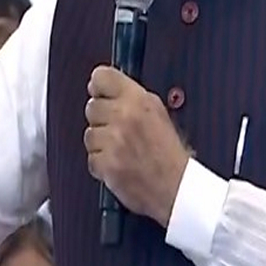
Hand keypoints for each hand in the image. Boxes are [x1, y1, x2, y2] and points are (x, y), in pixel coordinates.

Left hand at [82, 66, 188, 227]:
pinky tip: (119, 164)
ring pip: (89, 134)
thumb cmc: (170, 154)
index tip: (100, 93)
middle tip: (119, 131)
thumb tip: (106, 90)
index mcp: (139, 101)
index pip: (101, 77)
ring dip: (101, 143)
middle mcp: (124, 117)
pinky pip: (91, 158)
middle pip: (91, 107)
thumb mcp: (158, 114)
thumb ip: (132, 99)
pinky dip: (102, 163)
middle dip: (102, 119)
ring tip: (121, 150)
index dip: (98, 86)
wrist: (176, 188)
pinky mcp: (105, 163)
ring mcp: (113, 141)